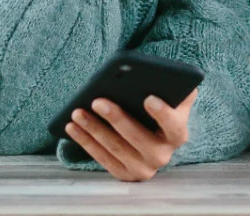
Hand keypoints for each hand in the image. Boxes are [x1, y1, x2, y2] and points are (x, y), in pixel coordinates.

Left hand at [64, 90, 197, 181]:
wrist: (152, 133)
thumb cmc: (159, 107)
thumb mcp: (171, 97)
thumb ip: (172, 86)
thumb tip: (160, 74)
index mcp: (177, 134)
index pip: (174, 126)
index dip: (162, 114)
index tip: (148, 98)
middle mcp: (162, 155)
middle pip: (138, 138)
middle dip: (116, 118)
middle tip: (97, 101)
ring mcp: (143, 169)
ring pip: (115, 148)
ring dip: (94, 129)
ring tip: (77, 112)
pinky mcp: (125, 175)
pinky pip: (102, 158)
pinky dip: (85, 142)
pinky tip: (72, 127)